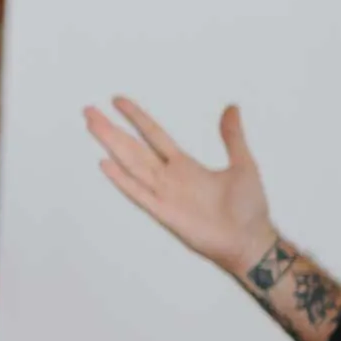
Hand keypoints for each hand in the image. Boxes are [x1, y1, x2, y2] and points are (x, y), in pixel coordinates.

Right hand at [85, 97, 273, 273]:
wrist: (250, 239)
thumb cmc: (249, 208)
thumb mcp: (243, 164)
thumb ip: (232, 137)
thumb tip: (232, 108)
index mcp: (185, 165)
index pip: (154, 135)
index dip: (136, 118)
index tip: (118, 101)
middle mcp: (169, 177)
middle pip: (134, 147)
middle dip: (111, 129)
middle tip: (90, 111)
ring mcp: (164, 194)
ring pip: (131, 164)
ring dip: (111, 145)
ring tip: (93, 126)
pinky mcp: (164, 213)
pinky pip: (138, 193)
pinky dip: (122, 179)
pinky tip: (105, 164)